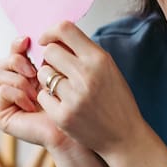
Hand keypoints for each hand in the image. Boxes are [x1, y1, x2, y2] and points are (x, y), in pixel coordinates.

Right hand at [0, 37, 73, 151]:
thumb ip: (48, 52)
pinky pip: (1, 92)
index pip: (14, 51)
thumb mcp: (62, 69)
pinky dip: (18, 94)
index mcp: (28, 73)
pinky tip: (32, 104)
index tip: (26, 40)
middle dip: (16, 60)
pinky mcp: (4, 116)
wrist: (78, 128)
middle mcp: (15, 86)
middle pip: (1, 61)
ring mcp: (8, 101)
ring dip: (19, 79)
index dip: (16, 44)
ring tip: (35, 90)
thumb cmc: (75, 101)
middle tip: (32, 70)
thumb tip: (31, 34)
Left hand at [35, 22, 146, 158]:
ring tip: (63, 89)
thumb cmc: (116, 101)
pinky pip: (42, 96)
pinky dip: (49, 99)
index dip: (50, 32)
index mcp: (99, 59)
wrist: (124, 137)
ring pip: (43, 74)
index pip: (65, 29)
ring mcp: (74, 97)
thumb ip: (85, 53)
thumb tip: (57, 37)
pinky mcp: (63, 116)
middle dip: (50, 59)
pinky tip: (63, 105)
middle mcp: (87, 75)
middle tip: (58, 71)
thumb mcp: (109, 69)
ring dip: (48, 80)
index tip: (46, 40)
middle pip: (49, 51)